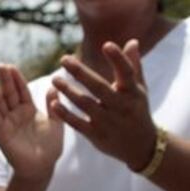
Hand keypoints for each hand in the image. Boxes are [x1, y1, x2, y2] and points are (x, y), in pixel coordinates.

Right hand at [0, 65, 63, 179]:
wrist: (42, 166)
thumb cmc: (50, 147)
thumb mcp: (56, 122)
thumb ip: (53, 105)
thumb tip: (54, 86)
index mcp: (28, 110)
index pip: (21, 90)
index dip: (16, 78)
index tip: (10, 66)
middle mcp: (15, 114)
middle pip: (8, 94)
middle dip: (3, 80)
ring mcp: (7, 123)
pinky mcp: (1, 133)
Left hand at [51, 40, 156, 171]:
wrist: (140, 145)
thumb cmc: (136, 110)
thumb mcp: (139, 89)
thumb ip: (133, 66)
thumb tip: (131, 41)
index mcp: (132, 92)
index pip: (126, 72)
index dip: (118, 59)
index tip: (106, 45)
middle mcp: (121, 106)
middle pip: (99, 87)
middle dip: (81, 72)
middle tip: (64, 59)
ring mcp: (108, 121)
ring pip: (85, 104)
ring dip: (68, 91)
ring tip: (55, 79)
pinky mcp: (96, 135)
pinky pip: (78, 123)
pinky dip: (65, 114)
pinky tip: (53, 103)